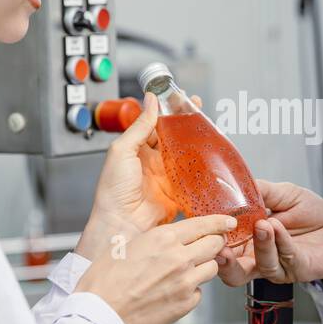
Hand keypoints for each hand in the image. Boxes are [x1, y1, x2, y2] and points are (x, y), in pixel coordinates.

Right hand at [75, 213, 233, 323]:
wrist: (100, 313)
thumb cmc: (105, 281)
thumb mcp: (128, 245)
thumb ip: (156, 239)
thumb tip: (172, 237)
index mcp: (163, 238)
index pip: (205, 224)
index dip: (220, 223)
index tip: (228, 223)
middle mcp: (179, 258)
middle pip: (216, 244)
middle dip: (213, 244)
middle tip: (205, 247)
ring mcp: (185, 282)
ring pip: (212, 268)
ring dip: (202, 267)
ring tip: (183, 272)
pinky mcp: (186, 304)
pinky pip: (200, 292)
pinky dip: (192, 291)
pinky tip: (173, 292)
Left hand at [76, 92, 204, 260]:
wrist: (122, 225)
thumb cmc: (113, 191)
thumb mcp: (122, 151)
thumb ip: (139, 126)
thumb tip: (150, 101)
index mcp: (136, 150)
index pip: (155, 124)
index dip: (168, 110)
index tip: (181, 97)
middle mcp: (152, 162)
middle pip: (173, 137)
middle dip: (186, 123)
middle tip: (198, 108)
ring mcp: (166, 177)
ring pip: (185, 155)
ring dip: (196, 142)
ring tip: (208, 127)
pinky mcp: (177, 193)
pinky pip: (192, 178)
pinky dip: (201, 168)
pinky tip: (209, 158)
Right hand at [213, 180, 322, 288]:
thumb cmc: (311, 216)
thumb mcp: (283, 194)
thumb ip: (261, 191)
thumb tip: (237, 184)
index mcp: (248, 241)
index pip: (222, 245)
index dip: (211, 238)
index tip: (205, 224)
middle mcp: (258, 258)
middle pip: (232, 270)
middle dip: (223, 260)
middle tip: (219, 244)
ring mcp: (278, 266)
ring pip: (260, 265)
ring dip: (260, 244)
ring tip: (262, 224)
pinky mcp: (298, 269)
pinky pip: (286, 258)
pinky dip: (281, 241)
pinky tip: (278, 227)